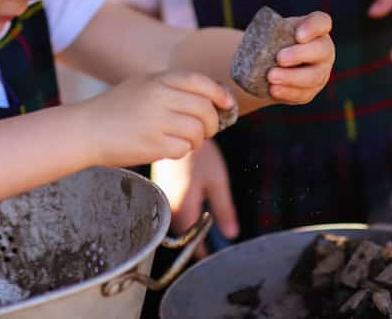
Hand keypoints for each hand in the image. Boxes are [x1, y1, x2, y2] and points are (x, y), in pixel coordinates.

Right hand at [82, 71, 233, 167]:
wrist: (87, 130)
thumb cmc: (117, 109)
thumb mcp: (143, 86)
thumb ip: (173, 88)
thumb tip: (213, 99)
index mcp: (158, 80)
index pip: (200, 82)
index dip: (219, 93)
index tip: (227, 104)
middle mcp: (159, 97)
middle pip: (205, 110)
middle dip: (212, 123)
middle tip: (206, 130)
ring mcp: (156, 121)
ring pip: (198, 132)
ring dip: (197, 140)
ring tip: (184, 140)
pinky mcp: (153, 145)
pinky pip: (183, 149)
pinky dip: (181, 151)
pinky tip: (168, 148)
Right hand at [152, 139, 236, 258]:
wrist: (176, 131)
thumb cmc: (200, 155)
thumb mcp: (217, 182)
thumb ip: (224, 210)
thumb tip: (231, 235)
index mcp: (183, 207)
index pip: (191, 242)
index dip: (202, 253)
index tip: (213, 259)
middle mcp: (168, 207)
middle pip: (182, 235)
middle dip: (196, 240)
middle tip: (213, 243)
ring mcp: (162, 199)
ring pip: (175, 224)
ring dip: (189, 227)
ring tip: (206, 225)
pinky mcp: (160, 191)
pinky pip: (171, 211)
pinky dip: (183, 214)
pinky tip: (194, 206)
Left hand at [268, 11, 334, 103]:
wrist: (267, 65)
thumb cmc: (272, 41)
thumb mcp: (272, 32)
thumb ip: (271, 32)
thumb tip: (260, 40)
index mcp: (315, 29)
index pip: (322, 22)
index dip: (313, 27)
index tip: (298, 35)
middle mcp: (323, 49)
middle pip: (321, 50)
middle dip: (300, 54)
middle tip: (279, 58)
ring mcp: (321, 71)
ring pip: (313, 76)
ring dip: (291, 77)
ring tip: (271, 76)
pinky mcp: (311, 90)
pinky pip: (303, 93)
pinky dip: (287, 92)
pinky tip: (274, 89)